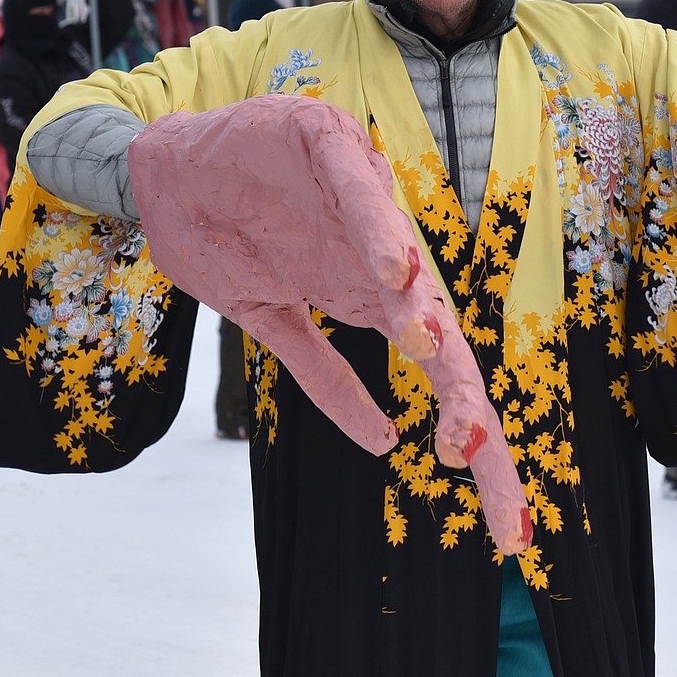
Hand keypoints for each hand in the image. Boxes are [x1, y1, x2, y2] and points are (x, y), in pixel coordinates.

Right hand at [127, 95, 531, 554]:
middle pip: (442, 335)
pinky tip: (393, 268)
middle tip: (471, 452)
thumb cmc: (233, 242)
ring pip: (407, 263)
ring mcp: (360, 205)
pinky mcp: (325, 145)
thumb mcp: (276, 324)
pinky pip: (357, 191)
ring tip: (428, 353)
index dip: (478, 445)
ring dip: (417, 310)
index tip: (508, 531)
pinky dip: (375, 225)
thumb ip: (328, 377)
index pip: (445, 377)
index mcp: (380, 303)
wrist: (168, 170)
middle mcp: (385, 260)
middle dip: (463, 400)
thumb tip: (384, 443)